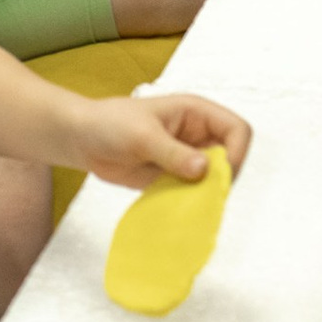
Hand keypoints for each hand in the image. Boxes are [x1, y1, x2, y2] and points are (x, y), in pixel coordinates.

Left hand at [65, 89, 252, 190]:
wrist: (83, 140)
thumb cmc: (110, 124)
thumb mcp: (142, 136)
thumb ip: (173, 153)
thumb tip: (204, 169)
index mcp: (197, 113)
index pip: (237, 130)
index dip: (236, 152)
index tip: (218, 173)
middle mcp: (198, 135)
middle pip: (232, 157)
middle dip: (223, 176)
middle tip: (203, 193)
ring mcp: (188, 157)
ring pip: (215, 177)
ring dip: (207, 192)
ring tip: (188, 201)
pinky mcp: (176, 177)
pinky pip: (195, 191)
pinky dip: (192, 201)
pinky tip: (179, 208)